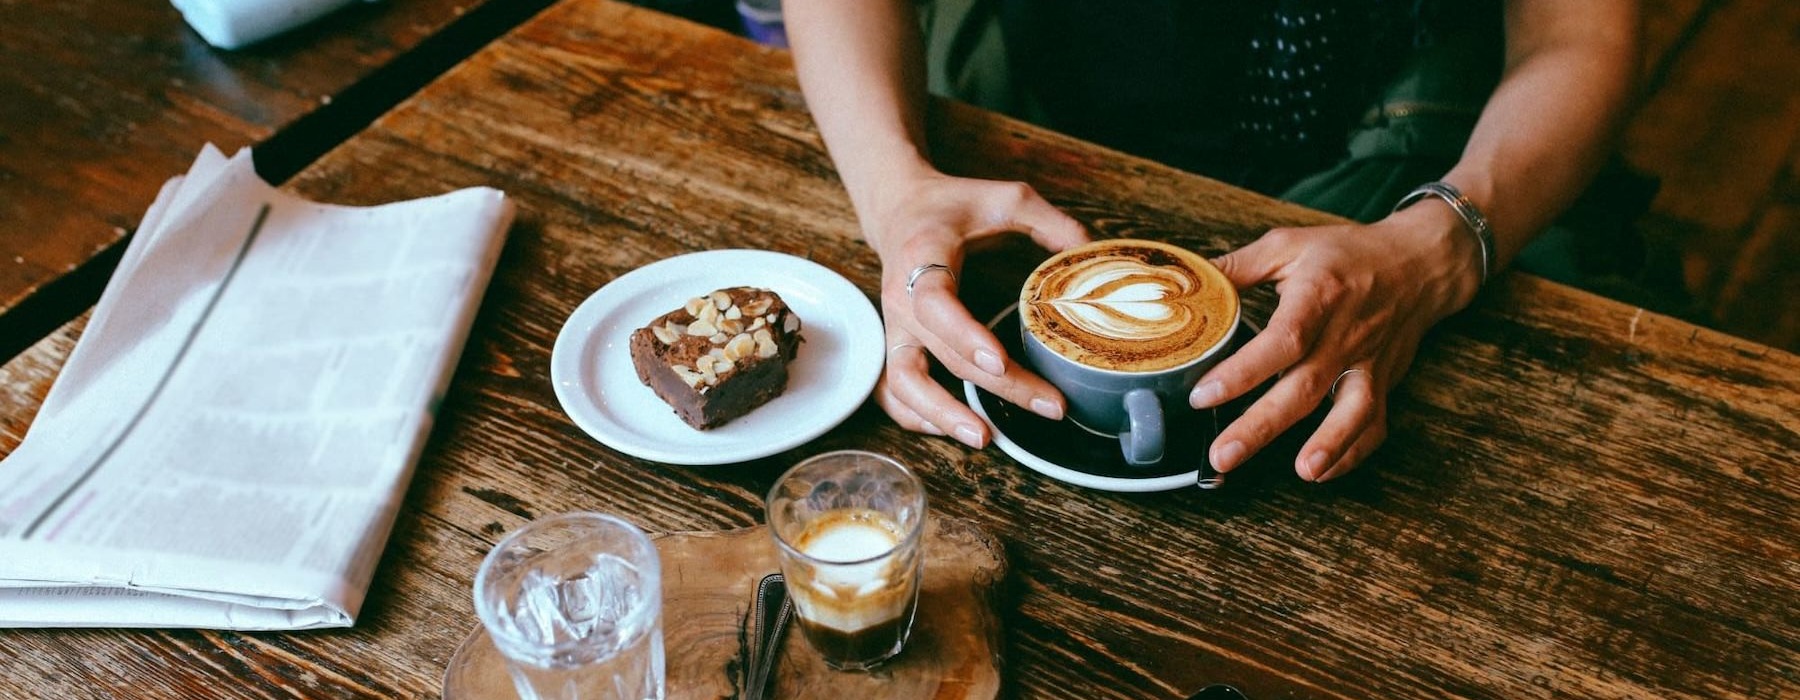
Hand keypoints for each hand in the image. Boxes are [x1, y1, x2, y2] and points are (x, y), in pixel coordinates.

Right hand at [864, 170, 1088, 447]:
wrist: (900, 208)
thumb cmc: (955, 206)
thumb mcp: (1008, 198)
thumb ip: (1052, 224)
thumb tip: (1096, 260)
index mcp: (922, 257)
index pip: (935, 303)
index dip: (964, 335)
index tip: (999, 360)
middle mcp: (899, 299)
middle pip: (941, 355)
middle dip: (995, 387)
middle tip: (1047, 405)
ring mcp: (893, 327)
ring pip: (904, 383)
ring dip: (942, 415)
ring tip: (986, 438)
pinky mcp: (895, 344)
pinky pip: (893, 391)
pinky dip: (916, 417)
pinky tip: (957, 429)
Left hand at [1190, 201, 1482, 480]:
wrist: (1418, 263)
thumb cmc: (1346, 254)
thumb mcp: (1288, 245)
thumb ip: (1236, 268)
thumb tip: (1185, 287)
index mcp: (1318, 297)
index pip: (1281, 341)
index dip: (1242, 372)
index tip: (1203, 396)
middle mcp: (1345, 335)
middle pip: (1305, 386)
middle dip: (1262, 426)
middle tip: (1223, 455)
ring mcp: (1369, 362)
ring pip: (1350, 410)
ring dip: (1328, 444)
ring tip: (1302, 473)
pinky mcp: (1384, 381)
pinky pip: (1375, 423)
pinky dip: (1354, 451)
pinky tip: (1323, 472)